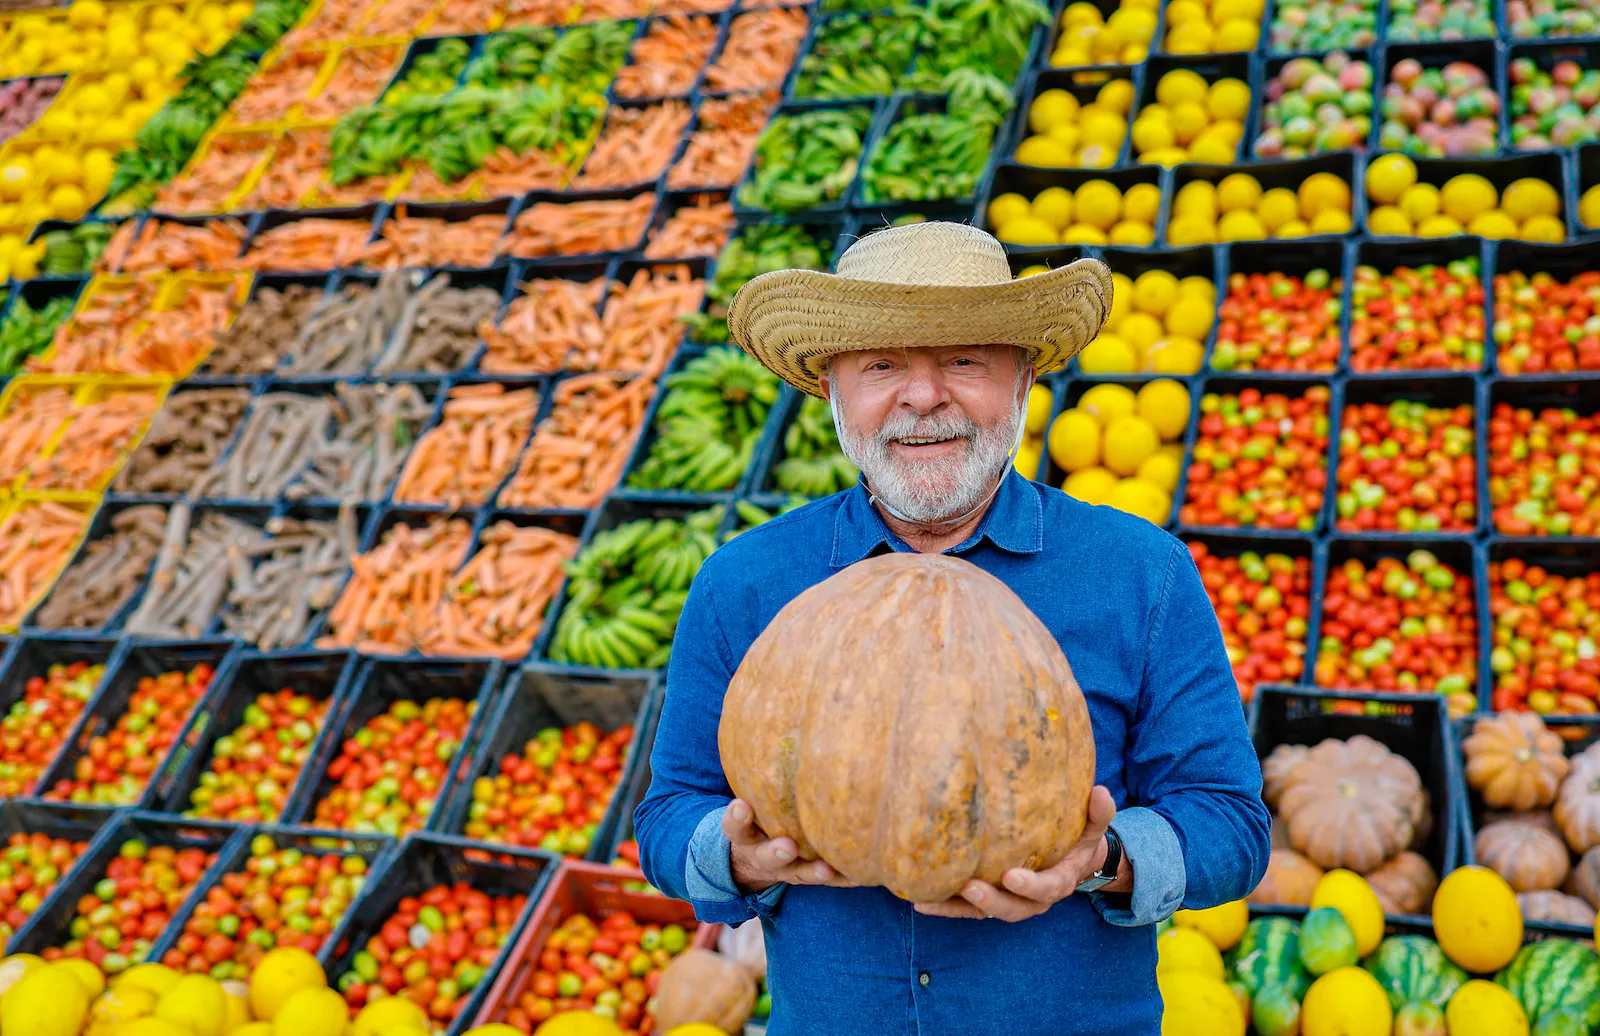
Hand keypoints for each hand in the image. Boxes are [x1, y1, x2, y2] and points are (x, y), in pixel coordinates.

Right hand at [724, 799, 856, 895]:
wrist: (747, 864)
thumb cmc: (751, 823)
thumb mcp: (743, 811)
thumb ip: (753, 793)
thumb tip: (755, 728)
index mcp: (742, 837)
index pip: (734, 827)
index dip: (737, 819)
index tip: (740, 806)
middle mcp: (761, 856)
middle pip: (766, 857)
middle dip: (776, 852)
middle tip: (787, 847)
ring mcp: (783, 871)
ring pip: (795, 873)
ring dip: (811, 872)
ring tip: (826, 870)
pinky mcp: (802, 877)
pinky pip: (822, 881)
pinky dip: (840, 880)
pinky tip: (859, 875)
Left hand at [913, 786, 1119, 921]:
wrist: (1069, 860)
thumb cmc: (1077, 838)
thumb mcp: (1093, 826)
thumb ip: (1098, 813)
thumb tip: (1102, 792)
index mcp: (1059, 882)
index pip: (1047, 888)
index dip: (1030, 885)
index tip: (1012, 876)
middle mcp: (1032, 899)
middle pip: (1012, 908)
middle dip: (990, 900)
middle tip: (970, 887)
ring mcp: (1009, 902)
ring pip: (983, 913)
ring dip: (957, 907)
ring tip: (929, 899)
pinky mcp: (988, 901)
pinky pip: (965, 909)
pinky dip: (945, 907)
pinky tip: (920, 900)